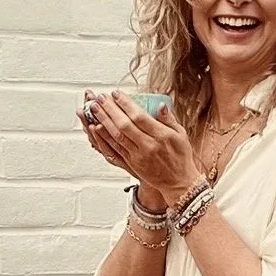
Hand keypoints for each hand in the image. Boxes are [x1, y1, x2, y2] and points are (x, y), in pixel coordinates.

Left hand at [85, 90, 201, 202]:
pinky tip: (96, 128)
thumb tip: (160, 104)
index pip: (139, 117)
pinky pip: (114, 149)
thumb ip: (169, 118)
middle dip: (110, 109)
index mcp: (161, 136)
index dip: (125, 104)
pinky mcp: (132, 163)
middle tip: (100, 98)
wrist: (178, 182)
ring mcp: (138, 156)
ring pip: (117, 136)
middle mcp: (148, 146)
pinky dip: (104, 137)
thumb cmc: (180, 157)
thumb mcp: (181, 134)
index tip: (116, 94)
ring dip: (103, 120)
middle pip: (124, 125)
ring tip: (94, 108)